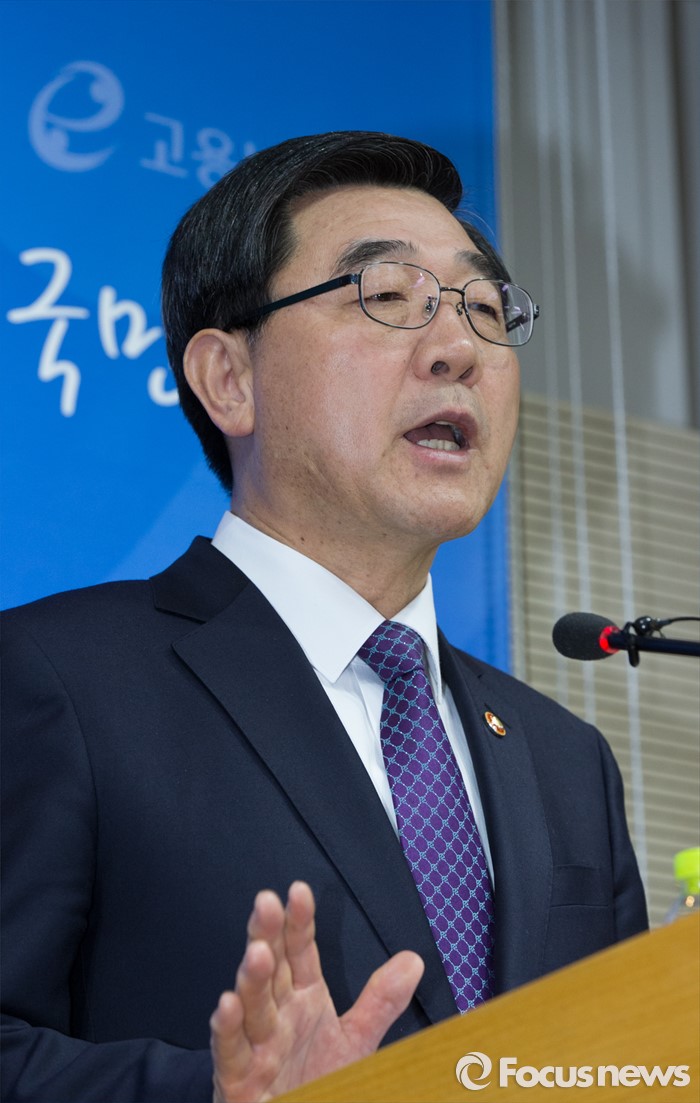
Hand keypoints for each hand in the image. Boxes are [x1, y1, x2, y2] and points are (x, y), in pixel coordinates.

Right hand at [210, 881, 423, 1102]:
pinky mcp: (238, 1078)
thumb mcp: (354, 1040)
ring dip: (252, 978)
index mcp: (303, 998)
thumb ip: (379, 1001)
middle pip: (272, 967)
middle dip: (267, 934)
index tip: (299, 891)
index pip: (300, 950)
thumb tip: (412, 961)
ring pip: (252, 1005)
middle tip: (267, 903)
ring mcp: (256, 1045)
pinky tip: (227, 1005)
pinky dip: (227, 1029)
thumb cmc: (314, 1081)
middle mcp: (278, 1015)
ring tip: (257, 952)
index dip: (300, 921)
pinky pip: (231, 1051)